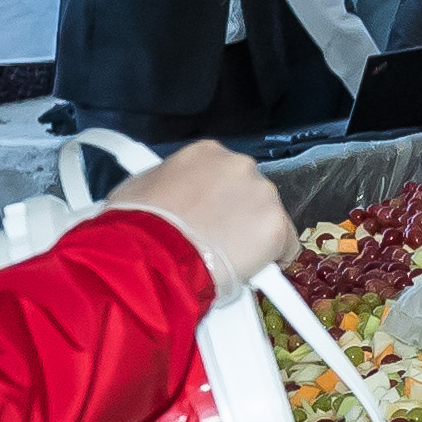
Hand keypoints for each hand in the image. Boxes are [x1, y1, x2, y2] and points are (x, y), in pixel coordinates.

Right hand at [104, 139, 293, 292]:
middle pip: (250, 193)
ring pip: (268, 218)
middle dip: (238, 216)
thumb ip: (169, 185)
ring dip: (253, 236)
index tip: (211, 218)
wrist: (149, 255)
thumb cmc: (135, 225)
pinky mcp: (277, 226)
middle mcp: (240, 166)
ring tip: (226, 258)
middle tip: (216, 241)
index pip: (224, 175)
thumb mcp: (141, 188)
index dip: (218, 201)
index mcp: (208, 152)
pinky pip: (286, 247)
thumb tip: (170, 196)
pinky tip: (250, 269)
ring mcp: (262, 194)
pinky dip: (273, 259)